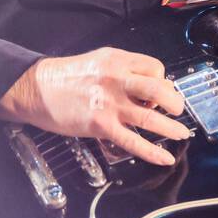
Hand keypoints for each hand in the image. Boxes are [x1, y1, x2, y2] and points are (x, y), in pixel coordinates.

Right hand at [0, 47, 190, 165]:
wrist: (36, 89)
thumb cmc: (66, 76)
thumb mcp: (100, 60)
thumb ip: (124, 70)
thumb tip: (148, 88)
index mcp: (117, 61)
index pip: (155, 68)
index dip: (163, 81)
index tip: (160, 91)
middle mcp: (116, 80)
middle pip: (159, 89)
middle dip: (175, 102)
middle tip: (178, 110)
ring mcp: (109, 104)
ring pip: (150, 117)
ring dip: (171, 128)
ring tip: (181, 133)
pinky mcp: (100, 126)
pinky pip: (133, 141)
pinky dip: (152, 152)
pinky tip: (165, 157)